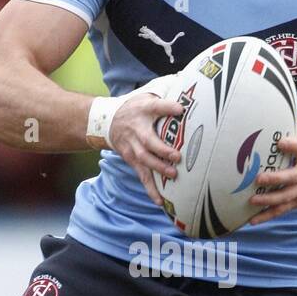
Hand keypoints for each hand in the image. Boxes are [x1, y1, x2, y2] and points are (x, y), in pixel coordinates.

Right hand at [109, 89, 183, 208]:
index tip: (180, 108)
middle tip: (177, 156)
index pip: (155, 106)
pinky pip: (142, 176)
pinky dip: (151, 189)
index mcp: (144, 110)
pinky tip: (160, 201)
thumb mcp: (147, 97)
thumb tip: (189, 94)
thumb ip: (166, 98)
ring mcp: (133, 148)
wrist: (108, 121)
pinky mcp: (133, 161)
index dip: (167, 107)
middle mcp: (137, 130)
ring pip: (145, 160)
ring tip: (173, 175)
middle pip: (148, 141)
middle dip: (162, 150)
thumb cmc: (136, 109)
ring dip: (158, 168)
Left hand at [248, 119, 296, 225]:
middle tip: (258, 179)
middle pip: (292, 178)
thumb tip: (276, 107)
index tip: (280, 142)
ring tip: (252, 201)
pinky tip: (253, 221)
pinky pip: (282, 210)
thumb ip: (295, 125)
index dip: (291, 145)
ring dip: (269, 201)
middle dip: (275, 180)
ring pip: (286, 197)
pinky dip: (267, 216)